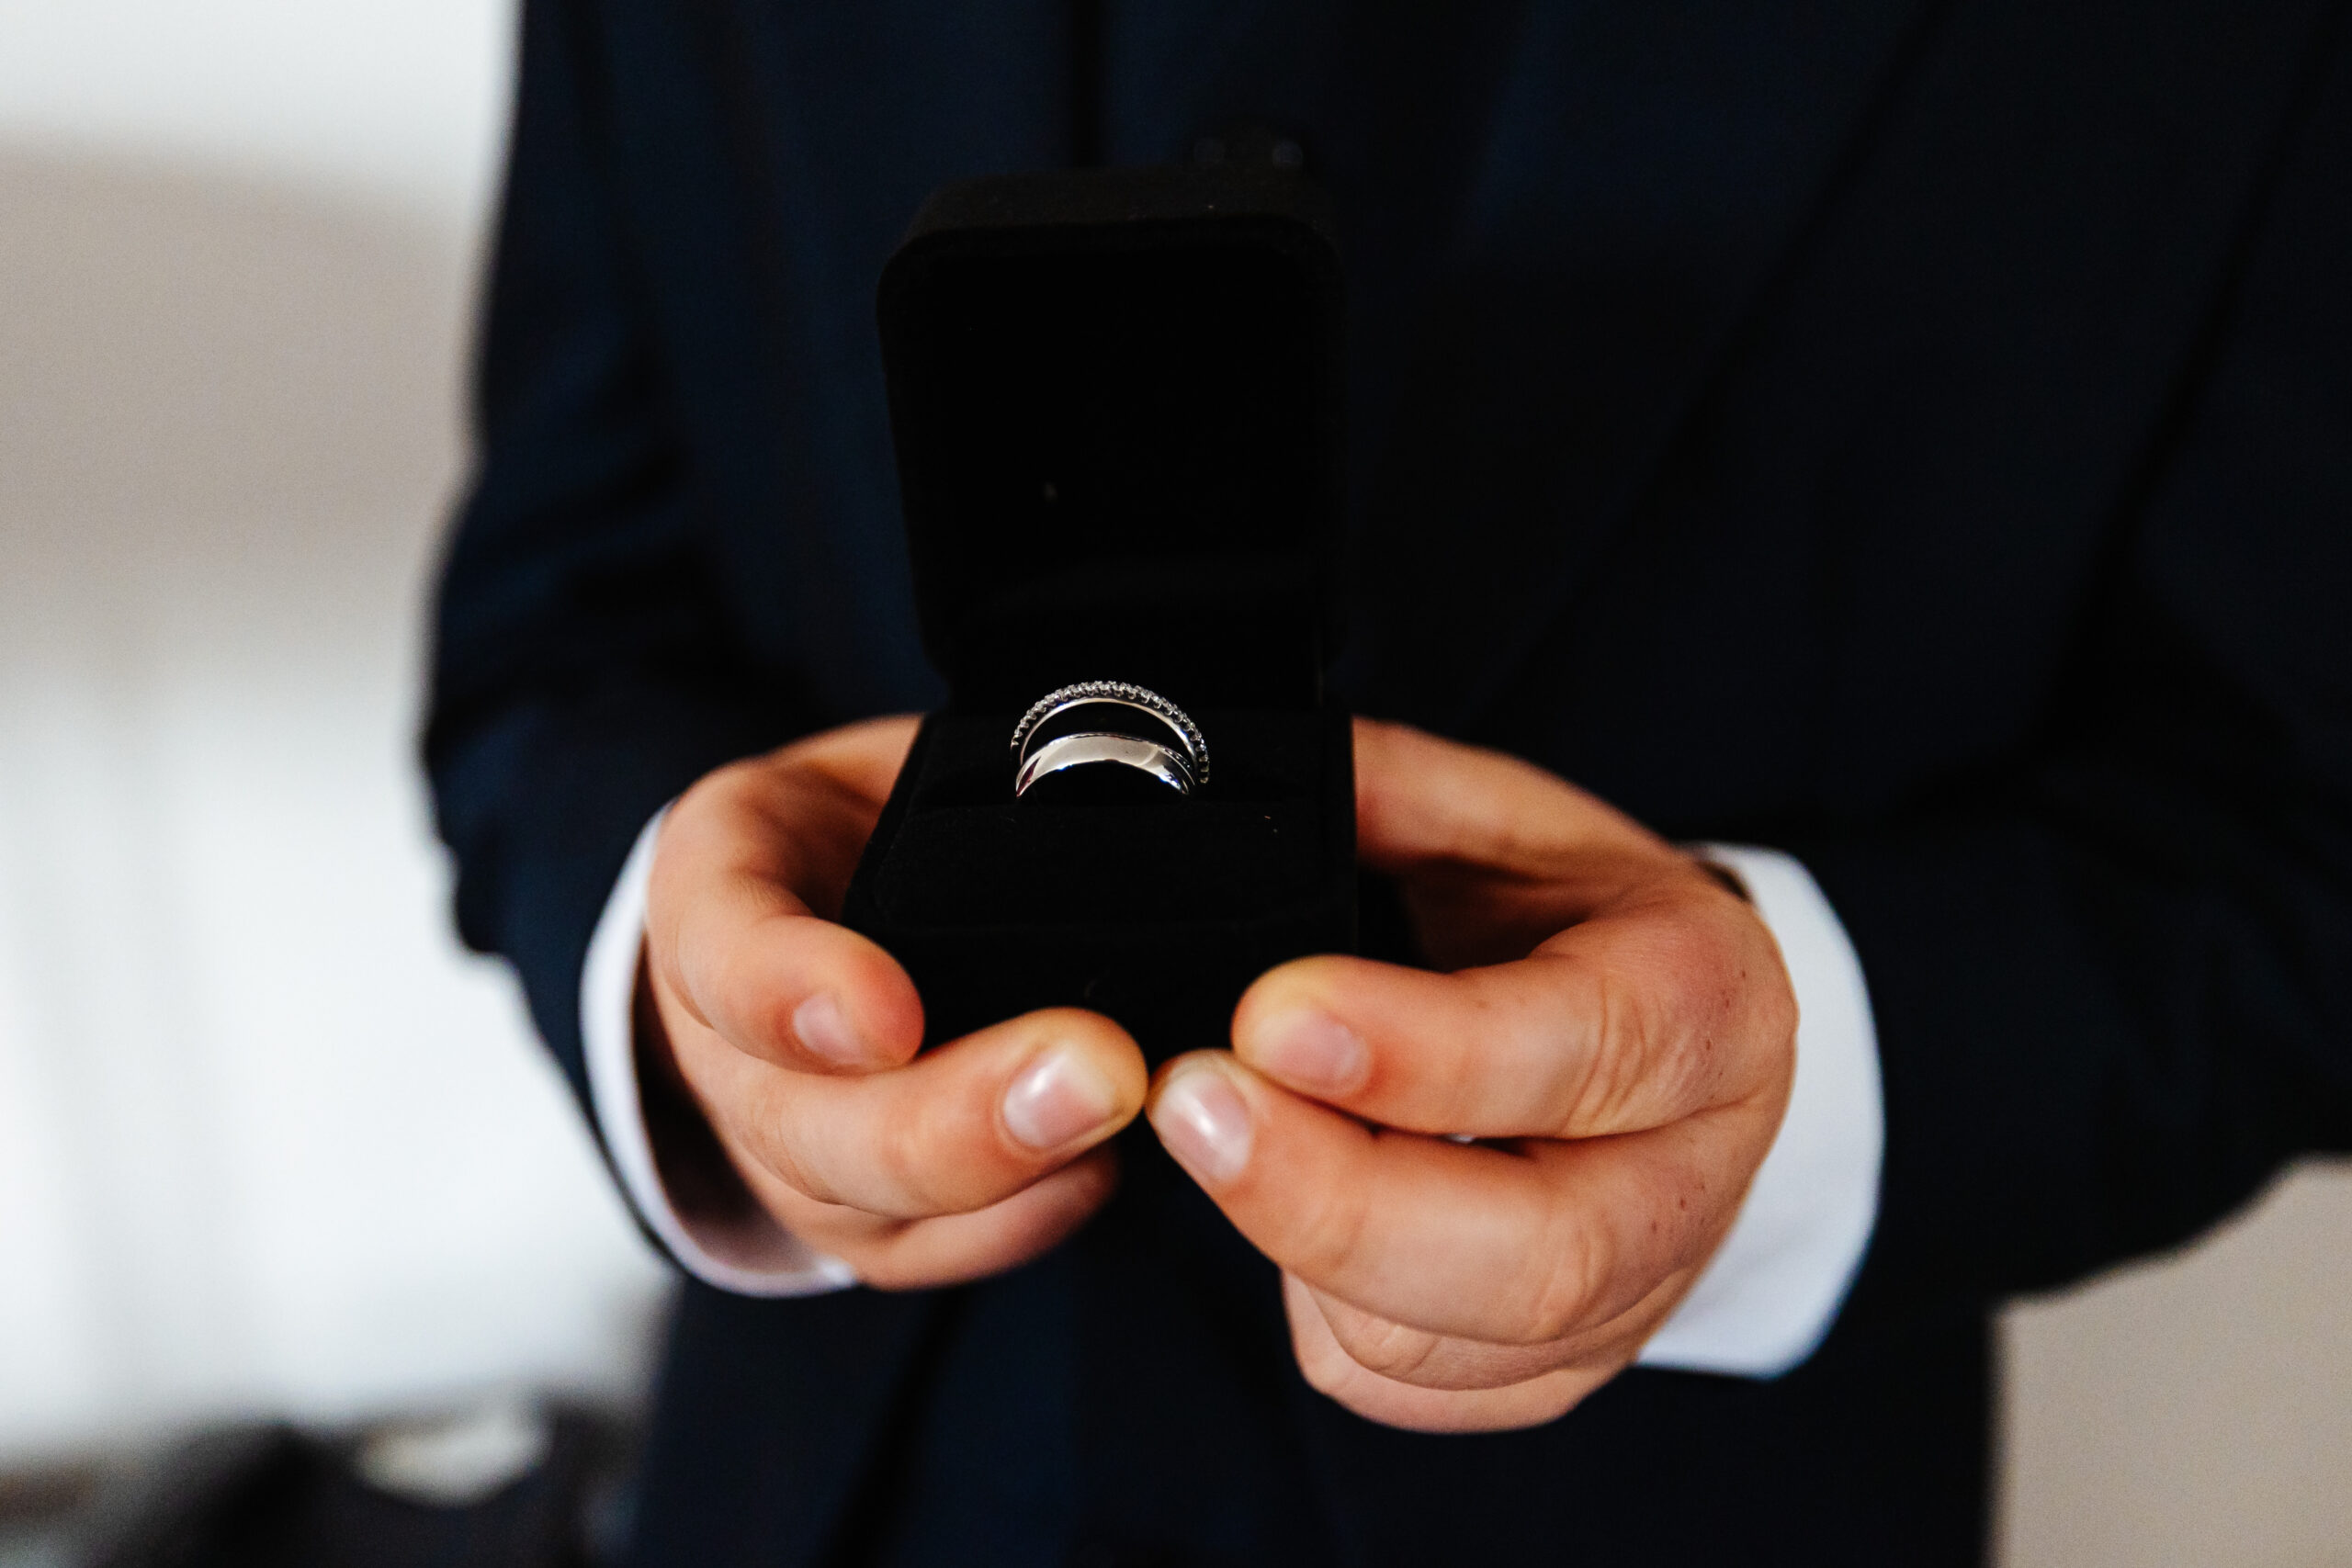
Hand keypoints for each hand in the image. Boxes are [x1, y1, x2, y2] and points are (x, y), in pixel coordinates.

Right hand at [641, 717, 1147, 1288]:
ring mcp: (780, 1142)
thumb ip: (985, 769)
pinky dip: (1015, 1224)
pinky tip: (1098, 1172)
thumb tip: (1121, 792)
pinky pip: (918, 1253)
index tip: (891, 1016)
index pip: (722, 943)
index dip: (792, 991)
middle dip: (955, 1113)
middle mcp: (720, 1034)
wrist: (833, 895)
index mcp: (715, 877)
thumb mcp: (901, 750)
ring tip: (1117, 1124)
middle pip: (803, 1118)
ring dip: (1000, 1177)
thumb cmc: (885, 812)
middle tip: (1095, 1072)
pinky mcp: (852, 1215)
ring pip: (861, 1201)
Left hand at [1146, 719, 1796, 1431]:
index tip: (1269, 1016)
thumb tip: (1233, 784)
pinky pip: (1417, 1391)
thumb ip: (1383, 794)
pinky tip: (1283, 1227)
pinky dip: (1321, 1322)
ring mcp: (1637, 1292)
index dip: (1420, 1052)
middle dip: (1333, 1196)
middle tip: (1190, 1107)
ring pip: (1453, 1344)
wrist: (1679, 1030)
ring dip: (1300, 1254)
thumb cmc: (1574, 913)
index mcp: (1703, 1001)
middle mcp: (1690, 1172)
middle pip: (1533, 1255)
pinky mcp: (1566, 1366)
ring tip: (1213, 1136)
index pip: (1576, 1051)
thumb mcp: (1504, 817)